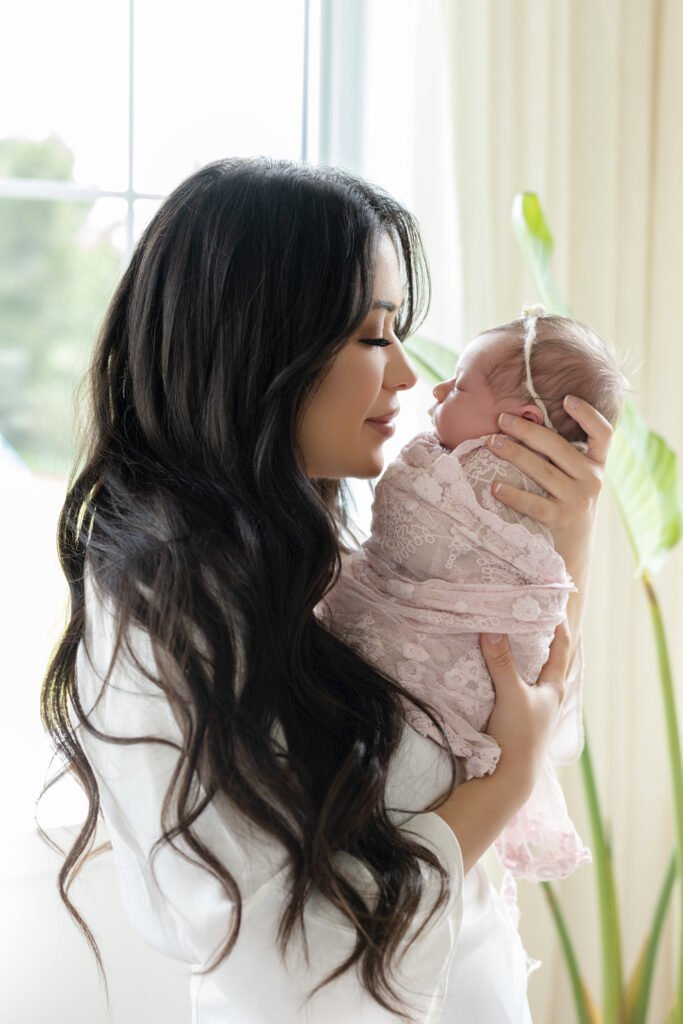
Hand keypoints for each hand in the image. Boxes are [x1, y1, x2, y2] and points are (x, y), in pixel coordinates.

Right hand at [480, 622, 571, 797]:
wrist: (509, 777)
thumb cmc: (519, 734)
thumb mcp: (511, 694)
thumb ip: (502, 662)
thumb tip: (493, 629)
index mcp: (554, 688)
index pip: (561, 648)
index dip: (558, 625)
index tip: (551, 603)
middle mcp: (548, 697)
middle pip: (549, 660)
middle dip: (540, 639)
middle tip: (526, 615)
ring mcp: (533, 709)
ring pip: (531, 675)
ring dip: (524, 658)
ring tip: (510, 637)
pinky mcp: (517, 719)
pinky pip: (516, 688)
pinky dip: (510, 674)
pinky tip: (495, 670)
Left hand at [486, 396, 612, 565]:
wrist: (571, 550)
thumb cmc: (565, 502)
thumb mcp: (574, 477)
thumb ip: (561, 454)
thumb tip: (524, 419)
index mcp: (597, 464)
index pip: (603, 434)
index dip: (588, 414)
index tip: (567, 398)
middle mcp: (592, 479)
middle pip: (559, 447)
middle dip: (527, 430)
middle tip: (501, 419)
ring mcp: (577, 500)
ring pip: (543, 471)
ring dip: (515, 454)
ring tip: (492, 443)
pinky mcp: (561, 520)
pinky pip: (534, 504)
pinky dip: (513, 494)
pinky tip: (494, 486)